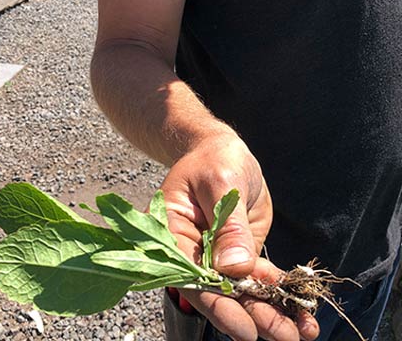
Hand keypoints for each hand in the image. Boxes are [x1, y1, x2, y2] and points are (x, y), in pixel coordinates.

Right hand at [161, 131, 319, 340]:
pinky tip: (304, 313)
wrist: (223, 151)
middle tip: (285, 336)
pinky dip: (281, 296)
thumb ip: (229, 224)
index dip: (216, 304)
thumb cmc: (214, 159)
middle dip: (251, 316)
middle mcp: (191, 252)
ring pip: (241, 292)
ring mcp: (216, 257)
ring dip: (271, 312)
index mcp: (171, 233)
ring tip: (304, 330)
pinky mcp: (239, 256)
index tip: (245, 328)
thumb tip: (235, 269)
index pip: (190, 276)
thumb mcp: (221, 181)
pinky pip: (259, 280)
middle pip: (218, 292)